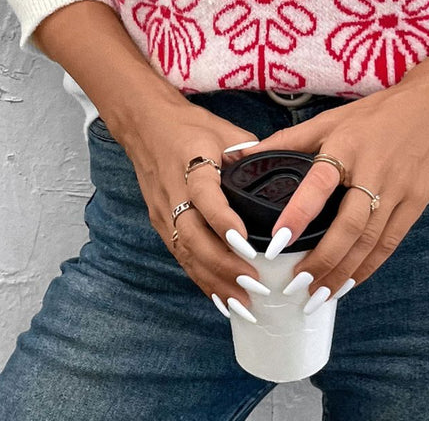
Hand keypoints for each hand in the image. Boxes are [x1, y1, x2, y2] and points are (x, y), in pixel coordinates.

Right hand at [110, 94, 267, 322]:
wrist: (146, 124)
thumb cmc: (191, 126)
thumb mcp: (225, 131)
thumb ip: (251, 156)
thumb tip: (283, 180)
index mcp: (191, 161)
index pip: (204, 194)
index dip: (223, 220)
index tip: (246, 242)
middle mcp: (172, 190)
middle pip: (192, 235)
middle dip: (223, 265)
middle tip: (254, 284)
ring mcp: (162, 210)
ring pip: (186, 253)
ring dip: (214, 281)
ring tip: (243, 304)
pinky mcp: (159, 223)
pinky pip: (182, 256)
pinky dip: (202, 280)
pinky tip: (222, 300)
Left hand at [231, 59, 428, 305]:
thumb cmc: (376, 112)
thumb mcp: (331, 118)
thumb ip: (287, 140)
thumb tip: (241, 156)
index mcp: (346, 146)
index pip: (319, 184)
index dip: (298, 214)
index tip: (277, 242)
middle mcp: (373, 171)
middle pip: (348, 227)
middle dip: (323, 262)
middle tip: (297, 287)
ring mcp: (398, 190)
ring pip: (369, 242)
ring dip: (343, 273)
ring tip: (318, 296)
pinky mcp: (416, 203)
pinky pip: (390, 243)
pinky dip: (368, 267)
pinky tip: (349, 283)